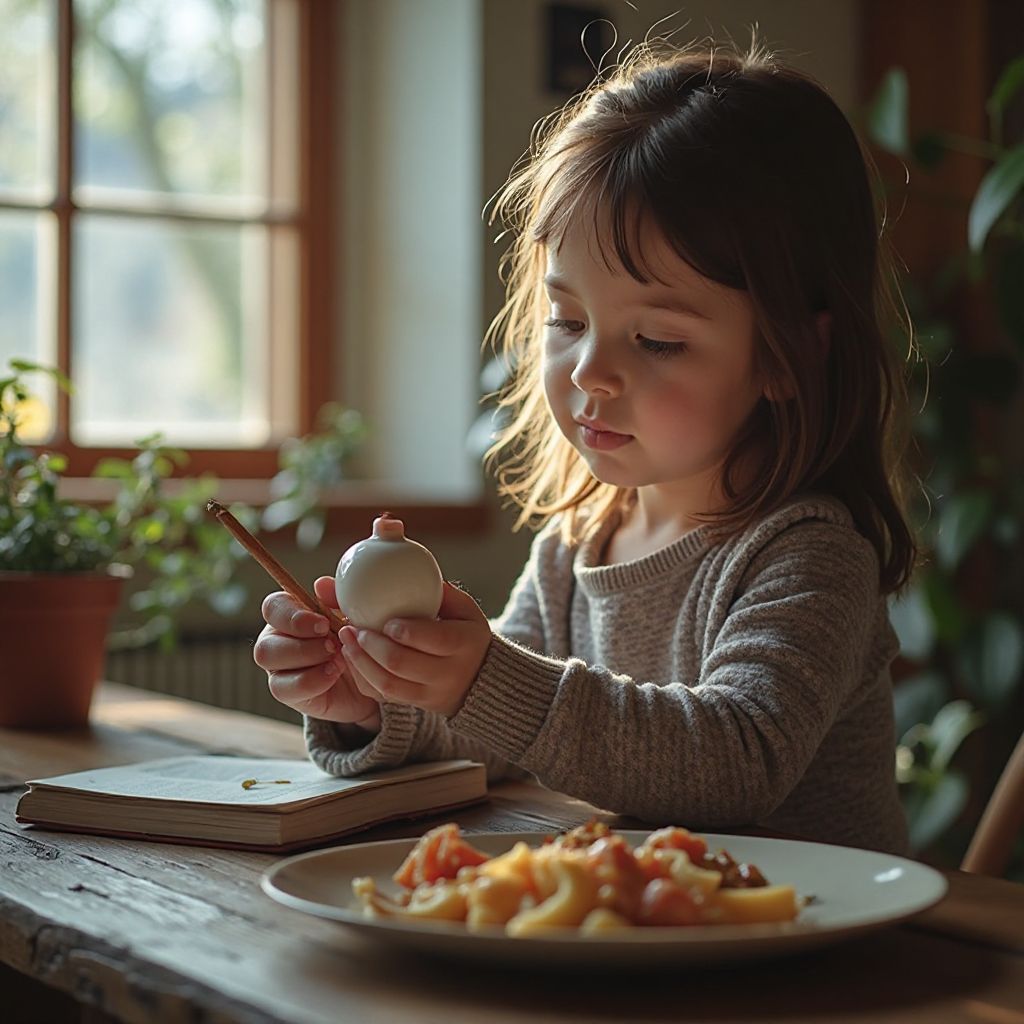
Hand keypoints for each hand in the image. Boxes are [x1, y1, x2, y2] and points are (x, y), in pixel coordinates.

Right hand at [253, 576, 380, 730]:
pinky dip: (312, 680)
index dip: (293, 615)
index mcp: (289, 614)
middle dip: (302, 642)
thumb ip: (337, 599)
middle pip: (265, 640)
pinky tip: (333, 674)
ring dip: (306, 658)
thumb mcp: (352, 617)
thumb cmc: (356, 639)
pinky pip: (285, 687)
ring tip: (337, 659)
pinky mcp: (286, 691)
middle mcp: (277, 638)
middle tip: (333, 644)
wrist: (373, 677)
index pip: (273, 607)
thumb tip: (321, 584)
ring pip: (269, 660)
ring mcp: (277, 667)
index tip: (323, 624)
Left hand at [337, 581, 491, 717]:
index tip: (387, 621)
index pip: (435, 639)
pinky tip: (351, 657)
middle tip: (355, 628)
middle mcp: (448, 673)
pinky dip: (362, 676)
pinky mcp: (414, 703)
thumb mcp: (463, 608)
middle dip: (373, 646)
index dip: (408, 632)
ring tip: (346, 640)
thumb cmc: (464, 631)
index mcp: (463, 644)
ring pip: (387, 685)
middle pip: (402, 664)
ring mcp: (429, 693)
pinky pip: (381, 696)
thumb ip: (438, 590)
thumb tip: (406, 565)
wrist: (478, 679)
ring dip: (360, 662)